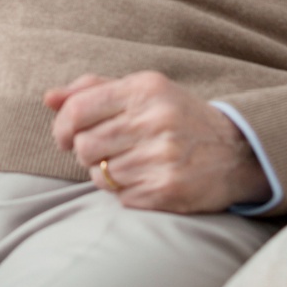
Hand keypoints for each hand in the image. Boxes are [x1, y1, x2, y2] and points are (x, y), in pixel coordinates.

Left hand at [44, 71, 269, 213]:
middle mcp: (154, 121)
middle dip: (86, 151)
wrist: (238, 152)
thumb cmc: (178, 116)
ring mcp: (161, 157)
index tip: (65, 137)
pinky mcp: (168, 189)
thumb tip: (48, 98)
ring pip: (99, 174)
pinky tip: (149, 178)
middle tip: (106, 150)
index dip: (61, 127)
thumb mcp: (143, 91)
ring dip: (108, 173)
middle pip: (83, 146)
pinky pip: (120, 196)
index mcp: (144, 89)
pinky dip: (127, 191)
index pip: (77, 109)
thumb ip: (92, 89)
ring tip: (133, 163)